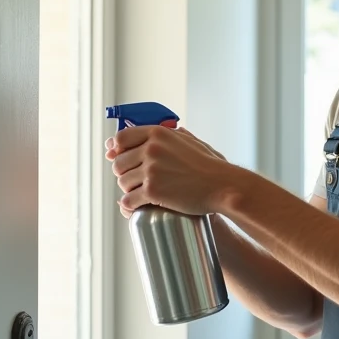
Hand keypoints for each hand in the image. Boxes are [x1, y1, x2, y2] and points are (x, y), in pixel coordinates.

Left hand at [105, 125, 234, 217]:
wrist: (223, 186)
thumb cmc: (211, 166)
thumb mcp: (191, 141)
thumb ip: (172, 135)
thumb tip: (165, 131)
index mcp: (158, 133)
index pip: (121, 138)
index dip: (116, 149)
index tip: (115, 156)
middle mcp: (151, 149)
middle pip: (118, 163)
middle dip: (124, 173)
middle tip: (136, 180)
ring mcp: (151, 170)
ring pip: (122, 182)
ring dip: (128, 189)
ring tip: (140, 193)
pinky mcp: (153, 191)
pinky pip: (128, 200)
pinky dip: (129, 205)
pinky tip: (135, 206)